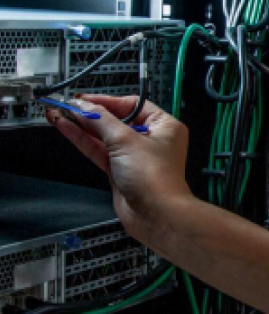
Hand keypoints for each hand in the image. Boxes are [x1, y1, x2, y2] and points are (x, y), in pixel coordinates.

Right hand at [46, 95, 192, 243]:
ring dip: (82, 126)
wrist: (155, 214)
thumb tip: (85, 107)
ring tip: (60, 114)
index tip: (84, 99)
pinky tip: (66, 128)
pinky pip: (99, 150)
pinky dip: (83, 140)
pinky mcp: (119, 171)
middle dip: (91, 113)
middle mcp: (151, 139)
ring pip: (104, 136)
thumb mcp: (126, 140)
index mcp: (164, 125)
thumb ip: (102, 121)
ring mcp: (134, 156)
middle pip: (116, 120)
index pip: (132, 104)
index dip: (107, 101)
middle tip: (67, 106)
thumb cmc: (154, 177)